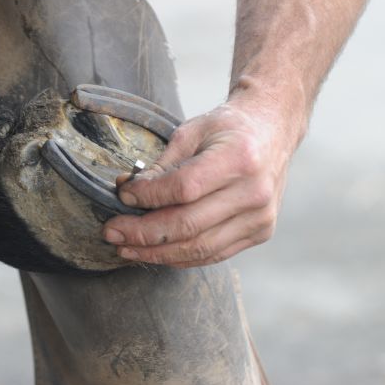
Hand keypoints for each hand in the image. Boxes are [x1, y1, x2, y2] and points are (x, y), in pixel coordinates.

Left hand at [102, 96, 303, 267]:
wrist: (273, 130)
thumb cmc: (229, 128)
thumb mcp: (192, 132)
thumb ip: (161, 165)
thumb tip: (127, 193)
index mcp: (239, 158)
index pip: (184, 189)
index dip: (148, 197)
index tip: (123, 196)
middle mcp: (254, 191)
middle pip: (188, 225)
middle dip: (143, 233)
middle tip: (111, 233)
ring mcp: (260, 216)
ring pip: (199, 248)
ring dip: (157, 253)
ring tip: (126, 248)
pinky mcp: (261, 232)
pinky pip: (213, 254)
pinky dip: (181, 256)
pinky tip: (155, 252)